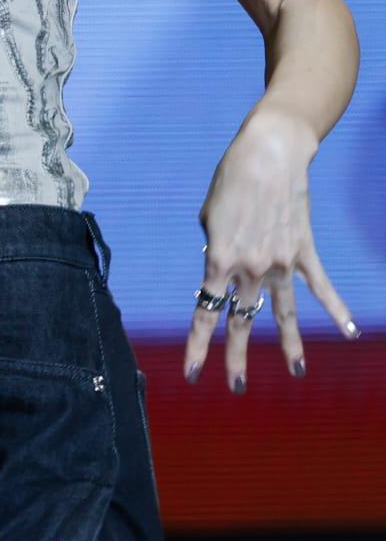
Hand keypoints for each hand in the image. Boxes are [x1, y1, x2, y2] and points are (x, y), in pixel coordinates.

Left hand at [184, 114, 359, 391]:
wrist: (269, 154)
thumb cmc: (230, 179)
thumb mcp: (209, 215)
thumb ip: (214, 247)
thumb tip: (221, 266)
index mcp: (219, 259)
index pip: (206, 312)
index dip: (199, 345)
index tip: (193, 373)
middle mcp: (251, 268)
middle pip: (242, 320)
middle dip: (236, 356)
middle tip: (236, 386)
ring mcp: (280, 262)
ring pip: (283, 313)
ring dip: (288, 345)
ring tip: (296, 373)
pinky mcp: (303, 251)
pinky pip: (321, 286)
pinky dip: (336, 308)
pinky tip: (347, 332)